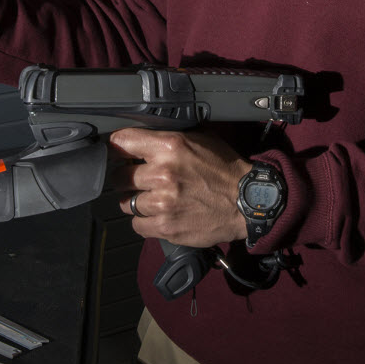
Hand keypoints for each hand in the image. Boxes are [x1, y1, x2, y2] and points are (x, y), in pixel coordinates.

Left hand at [111, 128, 251, 247]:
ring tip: (151, 199)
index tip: (116, 152)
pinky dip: (144, 222)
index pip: (122, 141)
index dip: (116, 147)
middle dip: (126, 177)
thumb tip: (143, 136)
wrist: (248, 202)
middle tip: (138, 179)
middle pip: (119, 176)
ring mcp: (163, 203)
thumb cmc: (226, 170)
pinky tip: (158, 215)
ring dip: (136, 201)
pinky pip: (137, 225)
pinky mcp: (166, 226)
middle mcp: (162, 173)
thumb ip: (169, 137)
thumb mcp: (200, 139)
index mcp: (169, 147)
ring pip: (126, 202)